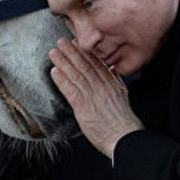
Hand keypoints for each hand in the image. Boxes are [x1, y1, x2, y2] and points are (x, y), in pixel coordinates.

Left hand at [48, 39, 142, 156]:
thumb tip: (112, 71)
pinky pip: (71, 90)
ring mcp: (92, 96)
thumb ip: (116, 82)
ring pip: (76, 75)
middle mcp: (101, 87)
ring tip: (54, 52)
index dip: (85, 52)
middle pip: (84, 65)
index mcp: (111, 83)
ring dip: (63, 62)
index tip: (76, 42)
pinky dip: (62, 80)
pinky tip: (54, 72)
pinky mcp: (84, 107)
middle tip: (61, 41)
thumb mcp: (123, 96)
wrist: (125, 137)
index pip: (96, 63)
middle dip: (71, 52)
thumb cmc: (124, 121)